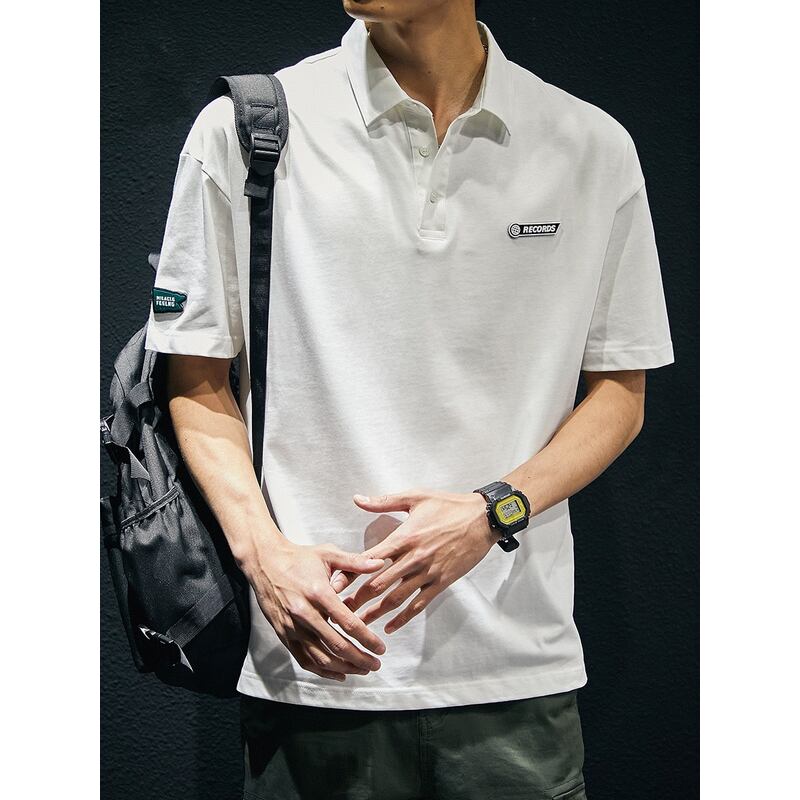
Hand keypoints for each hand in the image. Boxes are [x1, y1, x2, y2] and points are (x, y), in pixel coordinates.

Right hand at [241, 539, 387, 680]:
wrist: (264, 562)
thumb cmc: (299, 558)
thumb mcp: (328, 554)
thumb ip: (355, 562)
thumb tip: (380, 563)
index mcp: (318, 593)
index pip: (348, 623)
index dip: (367, 639)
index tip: (381, 648)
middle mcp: (304, 613)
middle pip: (336, 645)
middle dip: (359, 658)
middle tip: (375, 664)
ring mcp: (292, 626)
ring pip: (320, 657)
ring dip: (344, 667)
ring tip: (362, 670)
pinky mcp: (283, 634)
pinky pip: (304, 659)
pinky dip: (322, 671)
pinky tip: (339, 674)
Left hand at [331, 489, 498, 632]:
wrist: (483, 519)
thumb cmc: (448, 505)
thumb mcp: (415, 497)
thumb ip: (384, 501)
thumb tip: (358, 499)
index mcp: (404, 537)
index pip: (370, 560)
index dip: (350, 574)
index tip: (334, 587)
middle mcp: (413, 558)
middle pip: (379, 584)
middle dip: (358, 599)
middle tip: (339, 612)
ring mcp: (428, 573)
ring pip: (397, 598)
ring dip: (376, 613)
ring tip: (359, 625)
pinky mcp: (442, 582)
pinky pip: (419, 604)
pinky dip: (404, 617)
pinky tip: (391, 627)